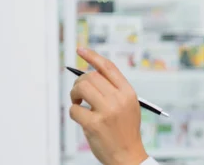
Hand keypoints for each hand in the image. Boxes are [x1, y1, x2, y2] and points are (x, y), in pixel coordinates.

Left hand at [69, 48, 147, 164]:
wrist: (128, 156)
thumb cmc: (125, 131)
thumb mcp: (128, 106)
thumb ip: (114, 90)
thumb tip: (90, 74)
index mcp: (128, 93)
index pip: (108, 68)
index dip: (92, 56)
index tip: (80, 50)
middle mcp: (119, 99)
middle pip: (91, 76)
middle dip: (80, 82)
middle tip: (79, 93)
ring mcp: (107, 111)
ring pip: (81, 88)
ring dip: (74, 94)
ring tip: (79, 102)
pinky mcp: (94, 124)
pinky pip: (75, 109)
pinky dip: (74, 112)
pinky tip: (82, 118)